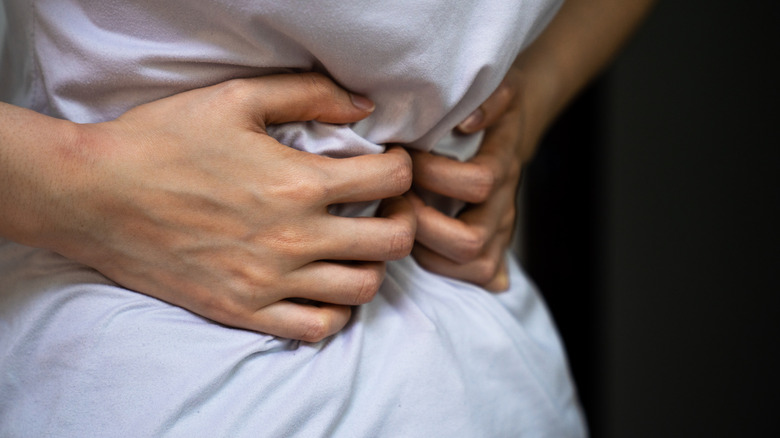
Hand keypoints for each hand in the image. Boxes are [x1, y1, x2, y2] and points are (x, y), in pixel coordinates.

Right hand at [45, 73, 414, 340]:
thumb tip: (364, 108)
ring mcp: (270, 281)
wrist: (93, 195)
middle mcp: (293, 237)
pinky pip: (316, 328)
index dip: (403, 167)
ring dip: (372, 265)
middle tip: (386, 207)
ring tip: (354, 246)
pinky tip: (322, 284)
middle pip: (392, 242)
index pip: (393, 180)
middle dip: (403, 219)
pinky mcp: (243, 310)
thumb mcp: (235, 98)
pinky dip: (333, 310)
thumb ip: (307, 95)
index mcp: (297, 182)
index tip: (390, 163)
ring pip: (362, 289)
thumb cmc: (161, 140)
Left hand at [407, 66, 538, 290]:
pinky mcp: (493, 250)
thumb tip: (467, 122)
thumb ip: (490, 100)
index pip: (478, 184)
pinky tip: (416, 242)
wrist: (511, 129)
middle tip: (395, 201)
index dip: (436, 175)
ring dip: (426, 249)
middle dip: (423, 224)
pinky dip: (440, 266)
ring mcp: (499, 233)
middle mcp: (504, 206)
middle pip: (471, 241)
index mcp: (504, 165)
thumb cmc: (491, 108)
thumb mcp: (497, 88)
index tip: (405, 158)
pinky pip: (474, 276)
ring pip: (471, 266)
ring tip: (399, 221)